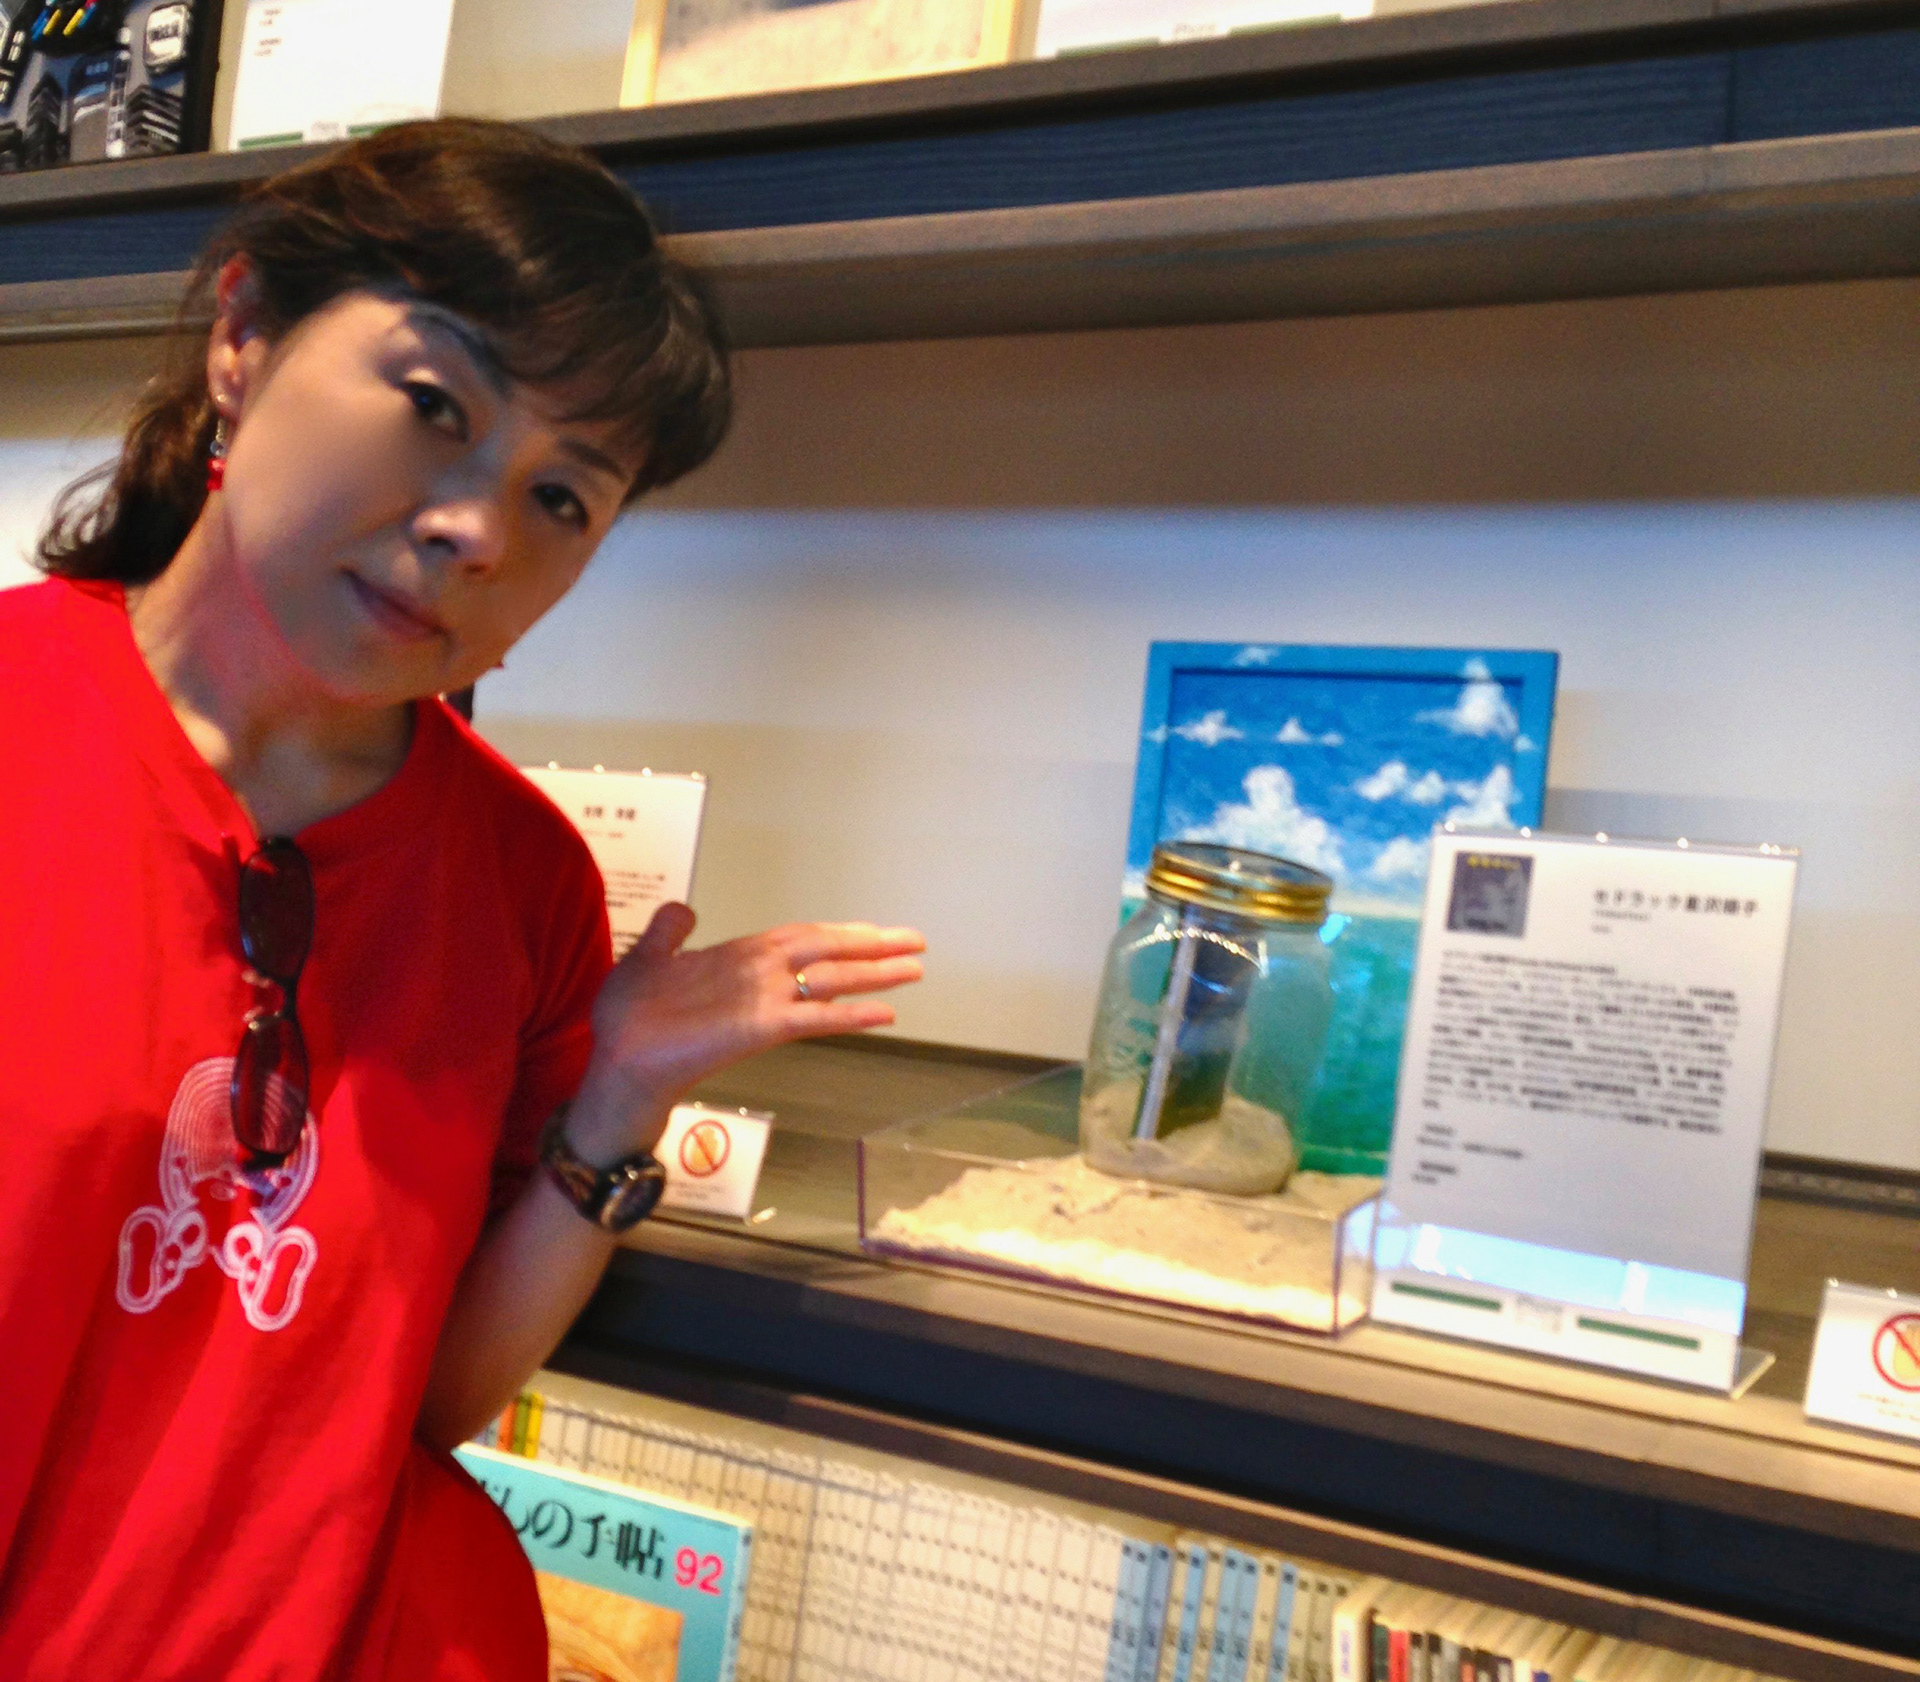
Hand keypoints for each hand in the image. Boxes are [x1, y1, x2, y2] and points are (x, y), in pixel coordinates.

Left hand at [567, 904, 924, 1157]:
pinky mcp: (761, 1029)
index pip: (800, 938)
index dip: (839, 932)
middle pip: (827, 954)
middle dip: (873, 948)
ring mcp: (764, 1003)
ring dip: (874, 974)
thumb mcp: (646, 959)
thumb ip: (669, 933)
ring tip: (916, 968)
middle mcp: (761, 979)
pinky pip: (814, 1017)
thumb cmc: (629, 1017)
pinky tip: (886, 1013)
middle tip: (918, 942)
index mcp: (739, 959)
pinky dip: (850, 1014)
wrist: (618, 1060)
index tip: (876, 931)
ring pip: (830, 981)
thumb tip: (684, 908)